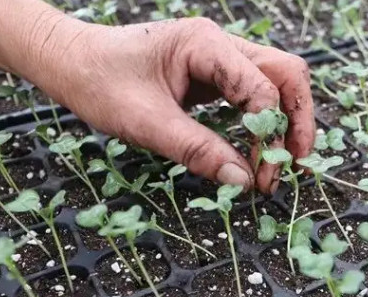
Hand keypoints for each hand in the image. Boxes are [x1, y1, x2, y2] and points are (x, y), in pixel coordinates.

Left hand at [34, 17, 314, 193]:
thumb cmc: (100, 84)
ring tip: (282, 160)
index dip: (268, 136)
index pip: (261, 89)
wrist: (72, 63)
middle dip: (295, 120)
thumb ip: (196, 150)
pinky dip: (262, 118)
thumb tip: (242, 181)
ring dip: (284, 119)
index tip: (260, 177)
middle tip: (292, 165)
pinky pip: (252, 91)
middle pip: (285, 74)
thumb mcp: (146, 123)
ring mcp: (218, 55)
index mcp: (205, 45)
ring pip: (275, 80)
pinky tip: (260, 144)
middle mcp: (220, 43)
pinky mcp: (211, 71)